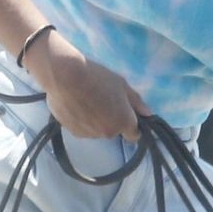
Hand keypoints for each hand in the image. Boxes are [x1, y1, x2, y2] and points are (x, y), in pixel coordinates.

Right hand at [29, 30, 147, 140]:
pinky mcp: (73, 132)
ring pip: (97, 131)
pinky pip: (83, 129)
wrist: (64, 76)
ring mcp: (89, 134)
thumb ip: (136, 102)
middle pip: (114, 131)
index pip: (134, 135)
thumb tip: (148, 114)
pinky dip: (82, 121)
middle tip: (103, 101)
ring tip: (87, 102)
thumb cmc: (97, 77)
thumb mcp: (121, 84)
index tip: (125, 114)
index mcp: (123, 122)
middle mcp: (108, 133)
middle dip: (112, 120)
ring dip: (96, 121)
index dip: (132, 125)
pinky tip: (76, 106)